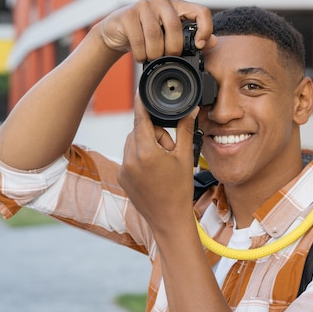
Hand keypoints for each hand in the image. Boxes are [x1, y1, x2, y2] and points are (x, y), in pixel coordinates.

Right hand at [98, 0, 216, 61]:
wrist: (117, 33)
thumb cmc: (148, 35)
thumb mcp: (171, 37)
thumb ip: (192, 39)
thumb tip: (214, 42)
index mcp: (178, 6)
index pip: (201, 12)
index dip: (204, 29)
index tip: (198, 46)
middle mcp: (162, 1)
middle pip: (175, 26)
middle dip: (173, 49)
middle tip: (168, 58)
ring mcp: (143, 5)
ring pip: (155, 34)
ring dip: (155, 54)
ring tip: (152, 58)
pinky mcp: (127, 15)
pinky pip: (138, 39)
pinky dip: (141, 54)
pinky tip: (141, 56)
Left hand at [118, 93, 198, 235]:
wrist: (169, 220)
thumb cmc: (179, 190)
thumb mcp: (185, 157)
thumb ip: (185, 130)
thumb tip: (191, 110)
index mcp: (146, 152)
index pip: (141, 118)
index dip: (141, 103)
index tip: (140, 91)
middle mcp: (130, 159)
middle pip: (139, 130)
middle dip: (154, 133)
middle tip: (169, 149)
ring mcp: (124, 169)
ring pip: (132, 143)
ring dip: (146, 144)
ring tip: (162, 162)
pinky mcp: (122, 177)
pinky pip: (129, 157)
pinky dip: (139, 157)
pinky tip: (153, 171)